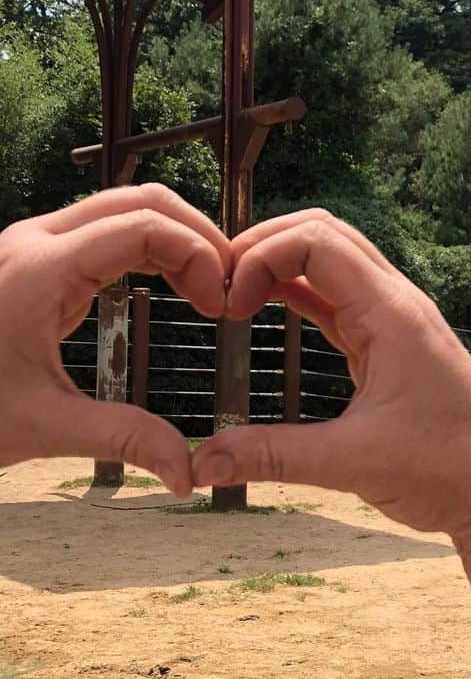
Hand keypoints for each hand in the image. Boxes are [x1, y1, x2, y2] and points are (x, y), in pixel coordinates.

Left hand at [0, 185, 229, 494]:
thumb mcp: (42, 427)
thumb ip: (124, 441)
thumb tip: (188, 477)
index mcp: (40, 269)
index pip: (146, 226)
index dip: (199, 256)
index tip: (221, 305)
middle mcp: (35, 241)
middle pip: (142, 200)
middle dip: (198, 236)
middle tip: (229, 287)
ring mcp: (32, 244)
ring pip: (126, 207)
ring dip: (177, 237)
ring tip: (209, 286)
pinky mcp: (35, 259)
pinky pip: (107, 229)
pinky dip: (151, 247)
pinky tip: (175, 286)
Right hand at [191, 211, 470, 551]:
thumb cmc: (446, 471)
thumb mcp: (352, 464)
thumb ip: (274, 456)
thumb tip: (199, 464)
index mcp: (393, 314)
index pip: (319, 241)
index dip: (262, 255)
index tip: (228, 303)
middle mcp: (398, 303)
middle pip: (326, 233)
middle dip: (267, 244)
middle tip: (218, 282)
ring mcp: (398, 319)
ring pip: (335, 259)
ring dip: (283, 262)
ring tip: (233, 292)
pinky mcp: (393, 342)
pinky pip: (341, 296)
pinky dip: (301, 290)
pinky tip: (266, 305)